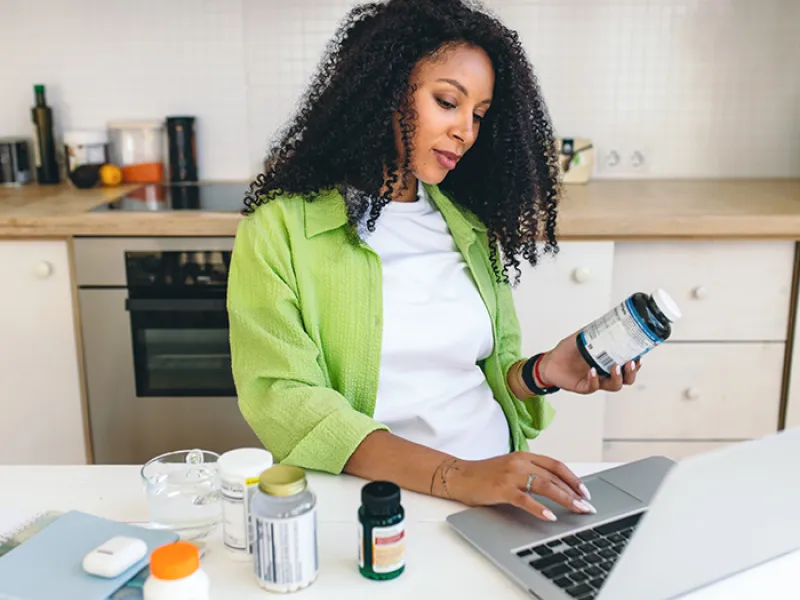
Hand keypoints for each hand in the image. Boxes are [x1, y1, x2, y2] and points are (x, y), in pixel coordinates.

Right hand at [441, 452, 595, 521]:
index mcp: (524, 456)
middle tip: (587, 505)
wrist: (459, 475)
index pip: (556, 465)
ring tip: (577, 509)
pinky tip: (550, 516)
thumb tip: (555, 488)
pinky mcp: (501, 488)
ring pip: (544, 485)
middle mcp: (519, 462)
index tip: (585, 491)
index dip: (573, 478)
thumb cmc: (484, 475)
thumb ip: (530, 473)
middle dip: (574, 492)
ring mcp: (510, 474)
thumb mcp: (511, 468)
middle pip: (554, 476)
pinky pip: (525, 499)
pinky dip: (539, 508)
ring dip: (564, 499)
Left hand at [538, 332, 639, 394]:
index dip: (637, 363)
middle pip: (626, 379)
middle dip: (631, 373)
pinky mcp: (584, 387)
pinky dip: (594, 379)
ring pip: (614, 385)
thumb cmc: (567, 351)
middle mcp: (604, 374)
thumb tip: (608, 319)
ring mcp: (595, 381)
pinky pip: (593, 386)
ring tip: (615, 367)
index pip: (628, 366)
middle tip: (630, 363)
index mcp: (608, 362)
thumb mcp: (582, 337)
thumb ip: (594, 330)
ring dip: (617, 377)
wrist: (550, 362)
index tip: (640, 354)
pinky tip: (592, 370)